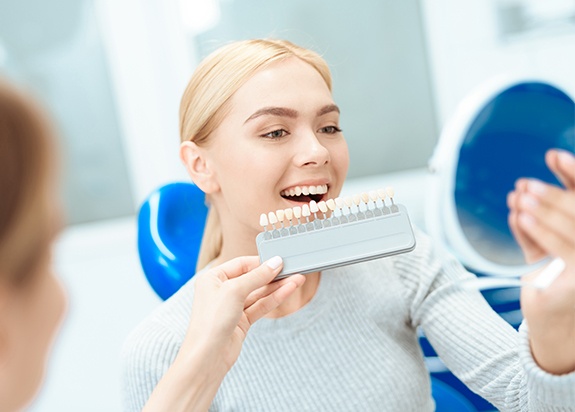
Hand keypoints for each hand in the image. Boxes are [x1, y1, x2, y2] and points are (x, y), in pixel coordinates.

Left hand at [143, 256, 304, 411]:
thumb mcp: (235, 291)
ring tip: (296, 280)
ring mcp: (232, 307)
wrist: (207, 357)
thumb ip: (257, 276)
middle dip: (272, 275)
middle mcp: (221, 291)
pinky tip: (288, 291)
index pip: (241, 264)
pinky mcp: (241, 321)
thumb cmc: (211, 321)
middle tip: (292, 269)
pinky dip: (275, 299)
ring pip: (259, 293)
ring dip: (278, 287)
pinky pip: (260, 306)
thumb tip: (275, 263)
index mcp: (213, 278)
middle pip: (252, 278)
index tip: (279, 260)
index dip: (260, 262)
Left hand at [507, 149, 574, 373]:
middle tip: (526, 186)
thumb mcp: (550, 247)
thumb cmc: (554, 285)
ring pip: (568, 229)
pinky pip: (551, 249)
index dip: (573, 173)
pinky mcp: (573, 283)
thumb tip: (525, 188)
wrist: (557, 331)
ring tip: (517, 198)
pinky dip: (532, 230)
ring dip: (539, 209)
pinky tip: (516, 215)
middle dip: (550, 196)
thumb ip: (547, 220)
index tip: (553, 155)